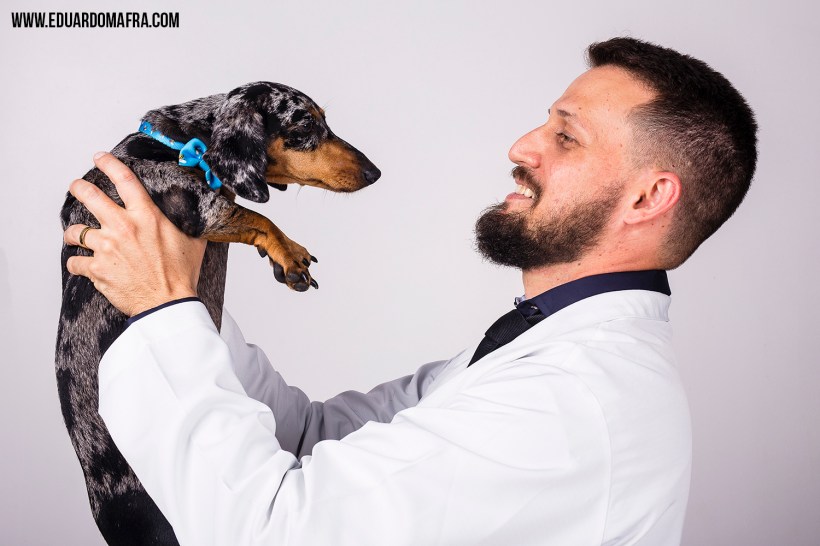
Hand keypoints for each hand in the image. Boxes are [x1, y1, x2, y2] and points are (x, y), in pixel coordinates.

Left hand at [64, 152, 206, 316]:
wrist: (168, 303)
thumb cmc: (182, 274)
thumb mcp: (193, 239)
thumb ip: (190, 219)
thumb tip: (205, 203)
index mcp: (146, 216)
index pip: (124, 179)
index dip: (109, 163)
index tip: (100, 158)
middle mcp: (123, 227)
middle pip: (89, 195)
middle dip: (79, 188)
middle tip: (77, 187)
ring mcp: (106, 248)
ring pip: (75, 231)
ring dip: (74, 232)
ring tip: (76, 235)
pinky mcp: (96, 269)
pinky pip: (74, 262)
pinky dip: (76, 263)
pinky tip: (81, 265)